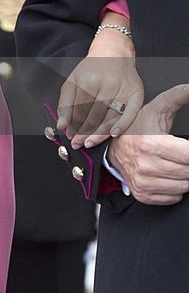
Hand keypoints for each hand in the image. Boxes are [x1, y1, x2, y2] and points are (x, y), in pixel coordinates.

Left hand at [57, 21, 142, 148]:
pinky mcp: (136, 93)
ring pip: (110, 118)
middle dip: (84, 133)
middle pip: (94, 117)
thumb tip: (61, 125)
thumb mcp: (73, 81)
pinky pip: (130, 114)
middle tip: (79, 143)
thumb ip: (65, 104)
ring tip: (90, 142)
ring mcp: (123, 90)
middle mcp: (107, 85)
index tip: (70, 136)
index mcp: (89, 81)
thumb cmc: (92, 69)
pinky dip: (122, 126)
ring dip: (99, 134)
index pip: (80, 111)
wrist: (114, 52)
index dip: (74, 126)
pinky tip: (113, 135)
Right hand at [107, 84, 188, 204]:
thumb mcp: (156, 108)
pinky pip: (174, 196)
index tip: (186, 145)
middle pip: (188, 171)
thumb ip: (177, 96)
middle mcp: (146, 165)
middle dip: (188, 161)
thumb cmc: (135, 128)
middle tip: (180, 153)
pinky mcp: (144, 194)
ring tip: (175, 162)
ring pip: (184, 185)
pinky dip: (176, 187)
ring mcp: (144, 182)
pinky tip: (168, 174)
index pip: (188, 155)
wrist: (111, 147)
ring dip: (184, 175)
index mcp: (151, 144)